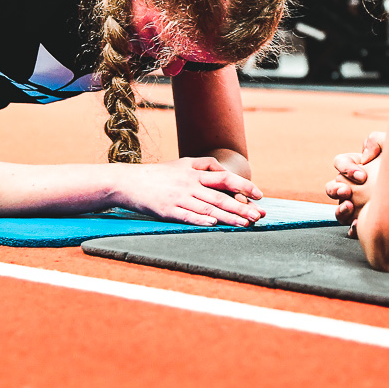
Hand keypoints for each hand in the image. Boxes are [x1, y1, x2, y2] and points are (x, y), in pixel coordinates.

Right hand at [117, 157, 265, 226]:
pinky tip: (214, 225)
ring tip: (245, 224)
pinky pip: (186, 216)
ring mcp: (178, 198)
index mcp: (194, 173)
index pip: (225, 178)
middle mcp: (189, 185)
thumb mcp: (182, 163)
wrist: (128, 182)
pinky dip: (200, 220)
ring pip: (208, 209)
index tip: (259, 195)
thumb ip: (204, 165)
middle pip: (221, 196)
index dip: (244, 185)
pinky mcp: (167, 211)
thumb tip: (224, 171)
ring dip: (228, 217)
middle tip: (259, 216)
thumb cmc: (159, 174)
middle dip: (242, 206)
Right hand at [325, 132, 383, 234]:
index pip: (340, 163)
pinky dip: (352, 227)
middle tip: (346, 191)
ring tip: (350, 207)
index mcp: (357, 165)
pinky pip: (352, 226)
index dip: (346, 168)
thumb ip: (377, 141)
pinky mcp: (365, 220)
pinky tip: (359, 225)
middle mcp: (353, 186)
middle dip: (335, 189)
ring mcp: (357, 205)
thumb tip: (365, 158)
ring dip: (339, 209)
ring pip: (338, 209)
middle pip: (332, 187)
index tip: (362, 176)